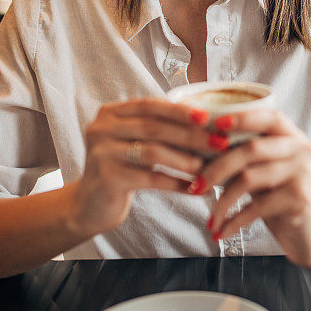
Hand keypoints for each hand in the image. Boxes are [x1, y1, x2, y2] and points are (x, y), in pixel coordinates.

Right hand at [73, 98, 215, 237]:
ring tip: (209, 168)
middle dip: (191, 135)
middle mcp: (102, 128)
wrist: (91, 205)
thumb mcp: (136, 143)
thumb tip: (207, 121)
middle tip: (220, 142)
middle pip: (154, 127)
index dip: (179, 110)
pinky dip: (176, 183)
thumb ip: (159, 128)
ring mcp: (102, 152)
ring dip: (185, 160)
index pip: (150, 105)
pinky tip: (195, 189)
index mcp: (111, 113)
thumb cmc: (124, 169)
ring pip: (153, 152)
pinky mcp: (107, 177)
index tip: (208, 117)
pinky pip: (150, 178)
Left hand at [191, 108, 310, 269]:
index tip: (213, 125)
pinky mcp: (300, 199)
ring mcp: (304, 173)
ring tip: (210, 219)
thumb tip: (202, 146)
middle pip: (251, 148)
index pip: (269, 117)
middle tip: (196, 186)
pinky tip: (221, 231)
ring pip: (249, 178)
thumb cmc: (280, 201)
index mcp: (294, 137)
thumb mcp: (265, 173)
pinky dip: (234, 221)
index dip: (242, 118)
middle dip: (217, 168)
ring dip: (222, 201)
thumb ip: (247, 157)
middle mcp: (303, 150)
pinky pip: (256, 206)